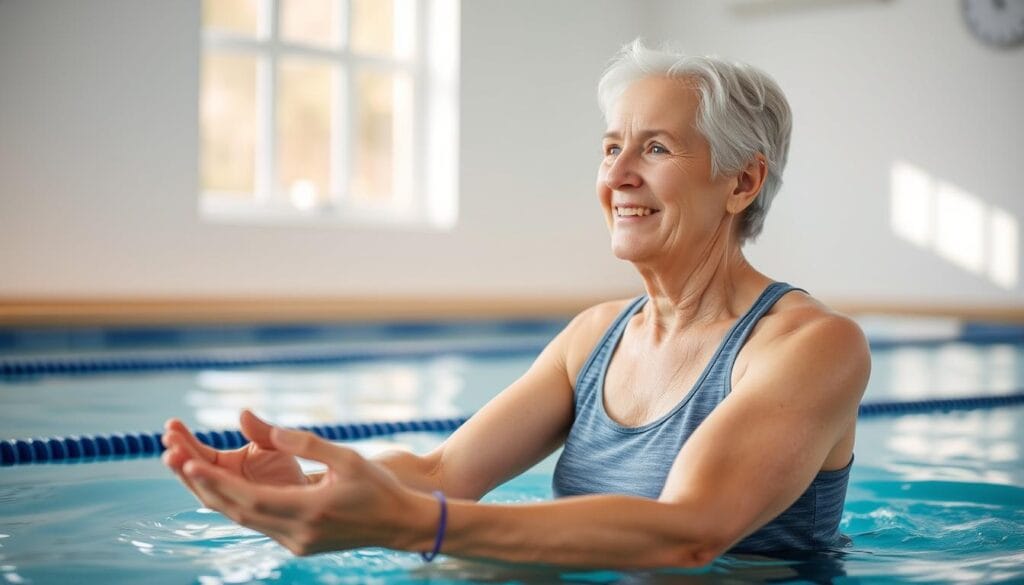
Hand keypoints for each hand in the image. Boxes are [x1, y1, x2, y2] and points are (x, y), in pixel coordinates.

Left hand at [166, 415, 433, 555]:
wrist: (401, 524)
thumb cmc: (378, 486)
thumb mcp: (346, 457)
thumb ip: (304, 442)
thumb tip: (261, 426)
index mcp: (309, 510)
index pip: (248, 499)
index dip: (215, 482)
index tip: (186, 462)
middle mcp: (297, 533)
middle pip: (236, 511)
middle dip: (202, 484)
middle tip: (172, 457)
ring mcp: (296, 543)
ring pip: (243, 519)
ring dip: (214, 495)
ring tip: (187, 469)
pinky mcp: (298, 545)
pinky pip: (257, 523)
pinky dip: (235, 504)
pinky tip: (221, 487)